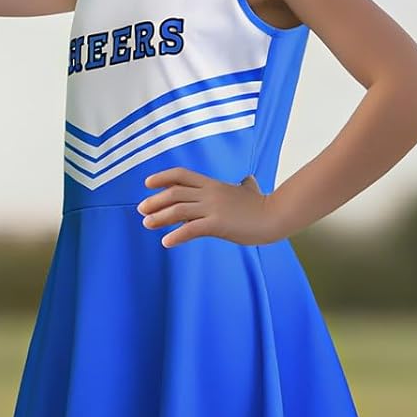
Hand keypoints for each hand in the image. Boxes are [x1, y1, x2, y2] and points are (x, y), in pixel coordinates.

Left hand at [137, 167, 281, 248]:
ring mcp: (213, 208)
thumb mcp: (251, 189)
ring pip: (178, 210)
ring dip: (159, 218)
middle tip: (141, 210)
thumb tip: (248, 180)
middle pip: (174, 193)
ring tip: (147, 224)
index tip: (147, 184)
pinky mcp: (218, 224)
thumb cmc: (263, 205)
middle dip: (155, 201)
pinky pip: (191, 229)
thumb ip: (245, 184)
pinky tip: (166, 242)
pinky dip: (176, 235)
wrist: (276, 215)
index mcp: (213, 184)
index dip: (162, 178)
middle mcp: (210, 193)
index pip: (181, 175)